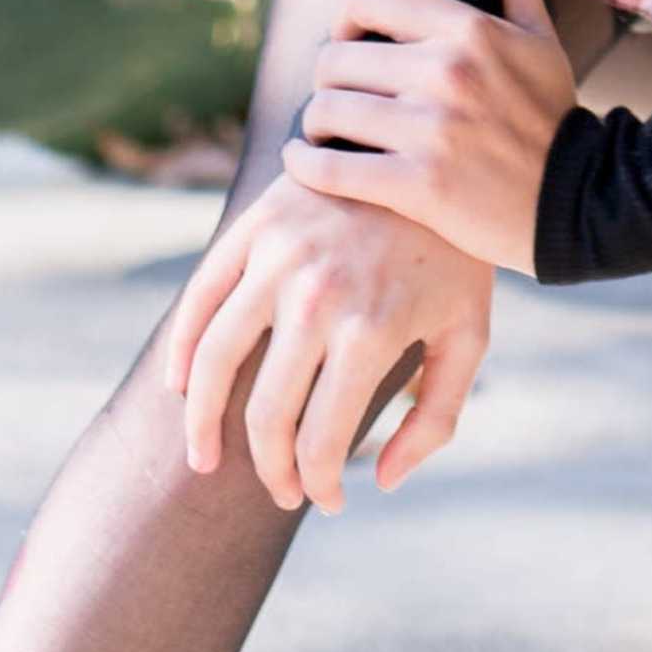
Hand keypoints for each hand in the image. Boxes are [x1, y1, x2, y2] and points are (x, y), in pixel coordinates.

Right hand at [164, 183, 490, 513]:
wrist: (435, 150)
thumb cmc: (456, 255)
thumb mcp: (470, 334)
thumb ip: (436, 417)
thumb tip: (383, 482)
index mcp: (370, 331)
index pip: (320, 442)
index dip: (319, 486)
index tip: (326, 501)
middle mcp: (316, 297)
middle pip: (265, 416)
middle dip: (269, 469)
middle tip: (280, 492)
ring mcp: (278, 258)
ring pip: (213, 361)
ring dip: (201, 423)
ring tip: (205, 457)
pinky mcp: (256, 226)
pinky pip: (200, 297)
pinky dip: (181, 348)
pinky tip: (181, 387)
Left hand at [281, 0, 575, 274]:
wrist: (579, 202)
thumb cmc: (551, 113)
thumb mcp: (539, 34)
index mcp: (469, 29)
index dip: (343, 18)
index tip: (349, 41)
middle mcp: (445, 72)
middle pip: (335, 57)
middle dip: (327, 78)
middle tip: (337, 94)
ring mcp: (429, 131)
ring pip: (325, 110)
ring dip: (314, 123)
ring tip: (324, 131)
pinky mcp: (416, 187)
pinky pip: (330, 167)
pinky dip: (303, 166)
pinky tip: (303, 163)